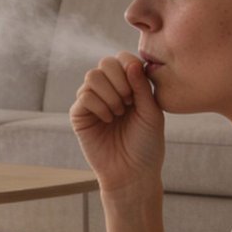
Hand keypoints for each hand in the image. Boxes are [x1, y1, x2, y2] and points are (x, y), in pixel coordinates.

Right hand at [69, 52, 165, 197]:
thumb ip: (142, 86)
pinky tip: (108, 120)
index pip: (122, 59)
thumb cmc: (147, 144)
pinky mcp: (79, 114)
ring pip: (92, 77)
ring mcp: (92, 101)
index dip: (129, 68)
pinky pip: (84, 96)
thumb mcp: (152, 113)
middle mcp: (109, 90)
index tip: (139, 91)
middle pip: (105, 63)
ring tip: (119, 113)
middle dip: (119, 80)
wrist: (133, 172)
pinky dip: (99, 106)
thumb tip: (131, 63)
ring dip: (110, 94)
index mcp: (129, 86)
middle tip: (128, 102)